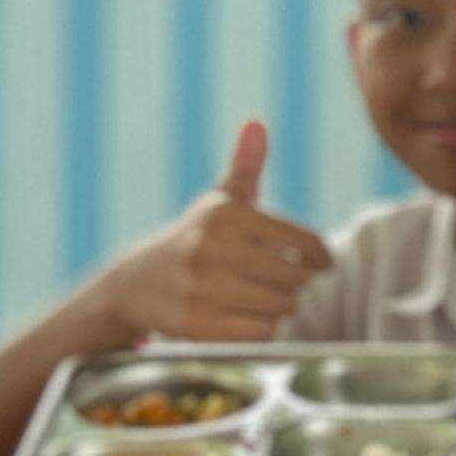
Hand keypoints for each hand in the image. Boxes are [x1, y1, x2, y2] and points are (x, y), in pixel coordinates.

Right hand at [92, 120, 330, 342]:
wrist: (134, 284)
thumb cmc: (194, 239)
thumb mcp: (218, 202)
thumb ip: (245, 166)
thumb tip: (256, 123)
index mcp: (227, 215)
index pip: (307, 242)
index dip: (321, 256)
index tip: (319, 262)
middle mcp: (213, 248)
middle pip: (297, 279)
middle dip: (295, 283)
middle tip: (280, 281)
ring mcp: (203, 288)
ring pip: (282, 307)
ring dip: (280, 307)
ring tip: (260, 296)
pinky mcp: (197, 324)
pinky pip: (261, 333)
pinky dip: (261, 329)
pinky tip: (242, 316)